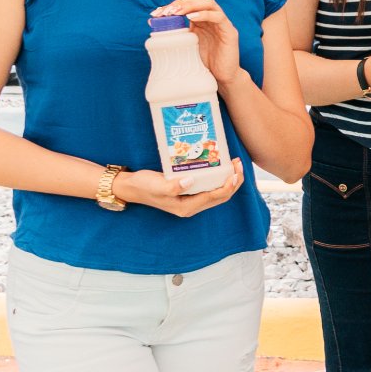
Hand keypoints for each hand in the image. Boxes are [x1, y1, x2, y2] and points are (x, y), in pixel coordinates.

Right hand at [116, 158, 246, 217]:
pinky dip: (218, 178)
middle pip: (221, 196)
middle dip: (233, 181)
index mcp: (187, 207)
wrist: (132, 187)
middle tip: (238, 164)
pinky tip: (219, 166)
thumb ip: (173, 186)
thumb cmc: (144, 186)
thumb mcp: (157, 185)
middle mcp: (192, 206)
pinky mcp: (189, 193)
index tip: (234, 171)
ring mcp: (191, 200)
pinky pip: (209, 188)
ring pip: (217, 192)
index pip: (215, 197)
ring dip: (228, 179)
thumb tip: (191, 181)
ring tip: (233, 164)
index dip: (228, 185)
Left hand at [155, 0, 240, 86]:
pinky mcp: (230, 32)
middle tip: (167, 12)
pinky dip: (204, 14)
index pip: (187, 2)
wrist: (222, 77)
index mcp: (201, 20)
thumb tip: (153, 23)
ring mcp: (222, 23)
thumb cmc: (204, 62)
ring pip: (209, 3)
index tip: (156, 13)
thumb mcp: (186, 45)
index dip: (172, 4)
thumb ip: (175, 33)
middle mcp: (212, 18)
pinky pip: (218, 17)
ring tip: (177, 12)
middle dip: (181, 2)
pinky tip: (191, 18)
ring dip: (191, 5)